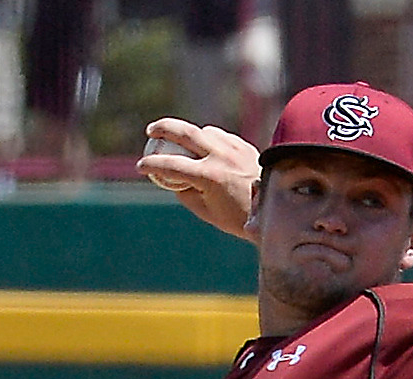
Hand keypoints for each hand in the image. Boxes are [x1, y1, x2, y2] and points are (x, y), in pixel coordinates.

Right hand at [138, 118, 260, 239]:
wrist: (272, 210)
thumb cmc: (236, 217)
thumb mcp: (205, 211)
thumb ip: (185, 192)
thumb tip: (169, 177)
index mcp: (209, 177)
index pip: (171, 165)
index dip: (152, 165)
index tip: (141, 166)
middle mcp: (220, 156)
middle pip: (184, 132)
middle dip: (163, 128)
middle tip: (151, 131)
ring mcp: (233, 147)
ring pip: (203, 132)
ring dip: (189, 136)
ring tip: (182, 147)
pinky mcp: (243, 144)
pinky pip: (219, 136)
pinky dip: (208, 141)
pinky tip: (206, 152)